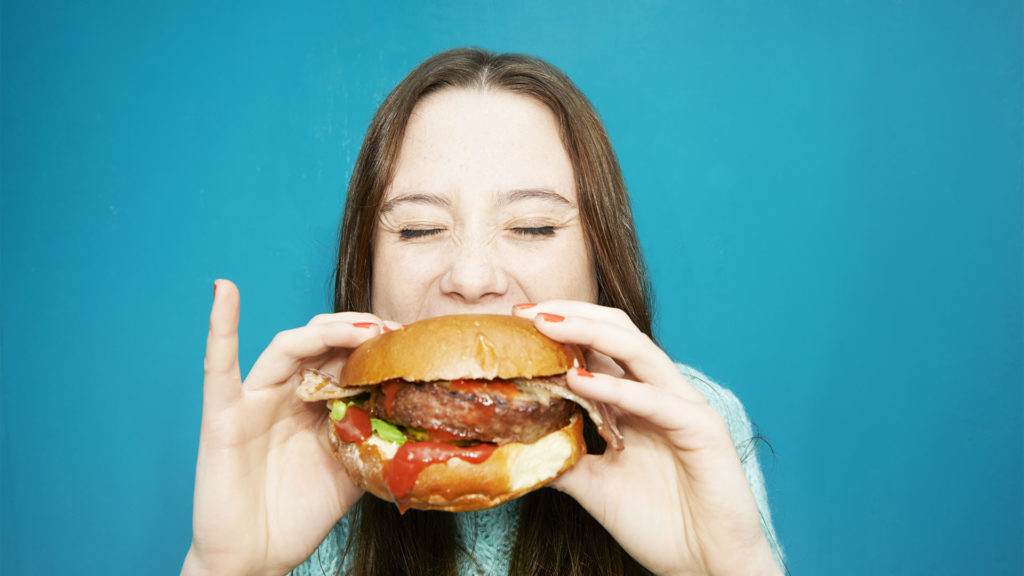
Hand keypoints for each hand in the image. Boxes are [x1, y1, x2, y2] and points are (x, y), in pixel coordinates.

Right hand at [183, 280, 390, 575]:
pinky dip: (219, 325)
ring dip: (325, 331)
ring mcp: (254, 400)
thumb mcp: (352, 471)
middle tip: (393, 332)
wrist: (256, 557)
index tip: (410, 340)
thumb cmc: (298, 515)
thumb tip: (418, 419)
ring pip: (289, 347)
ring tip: (360, 329)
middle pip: (322, 343)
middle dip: (360, 331)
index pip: (347, 358)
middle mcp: (286, 394)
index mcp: (316, 404)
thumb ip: (373, 439)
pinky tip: (224, 292)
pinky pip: (217, 367)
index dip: (376, 344)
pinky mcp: (224, 415)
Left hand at [514, 302, 779, 575]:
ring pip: (637, 350)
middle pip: (617, 332)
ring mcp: (682, 405)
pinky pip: (657, 400)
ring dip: (590, 332)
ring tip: (548, 325)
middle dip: (571, 315)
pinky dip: (618, 389)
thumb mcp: (594, 486)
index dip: (560, 329)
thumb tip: (516, 443)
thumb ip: (564, 457)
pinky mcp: (702, 428)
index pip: (598, 346)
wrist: (705, 566)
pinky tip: (581, 381)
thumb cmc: (660, 524)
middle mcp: (659, 393)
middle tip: (527, 311)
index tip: (516, 322)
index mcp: (635, 400)